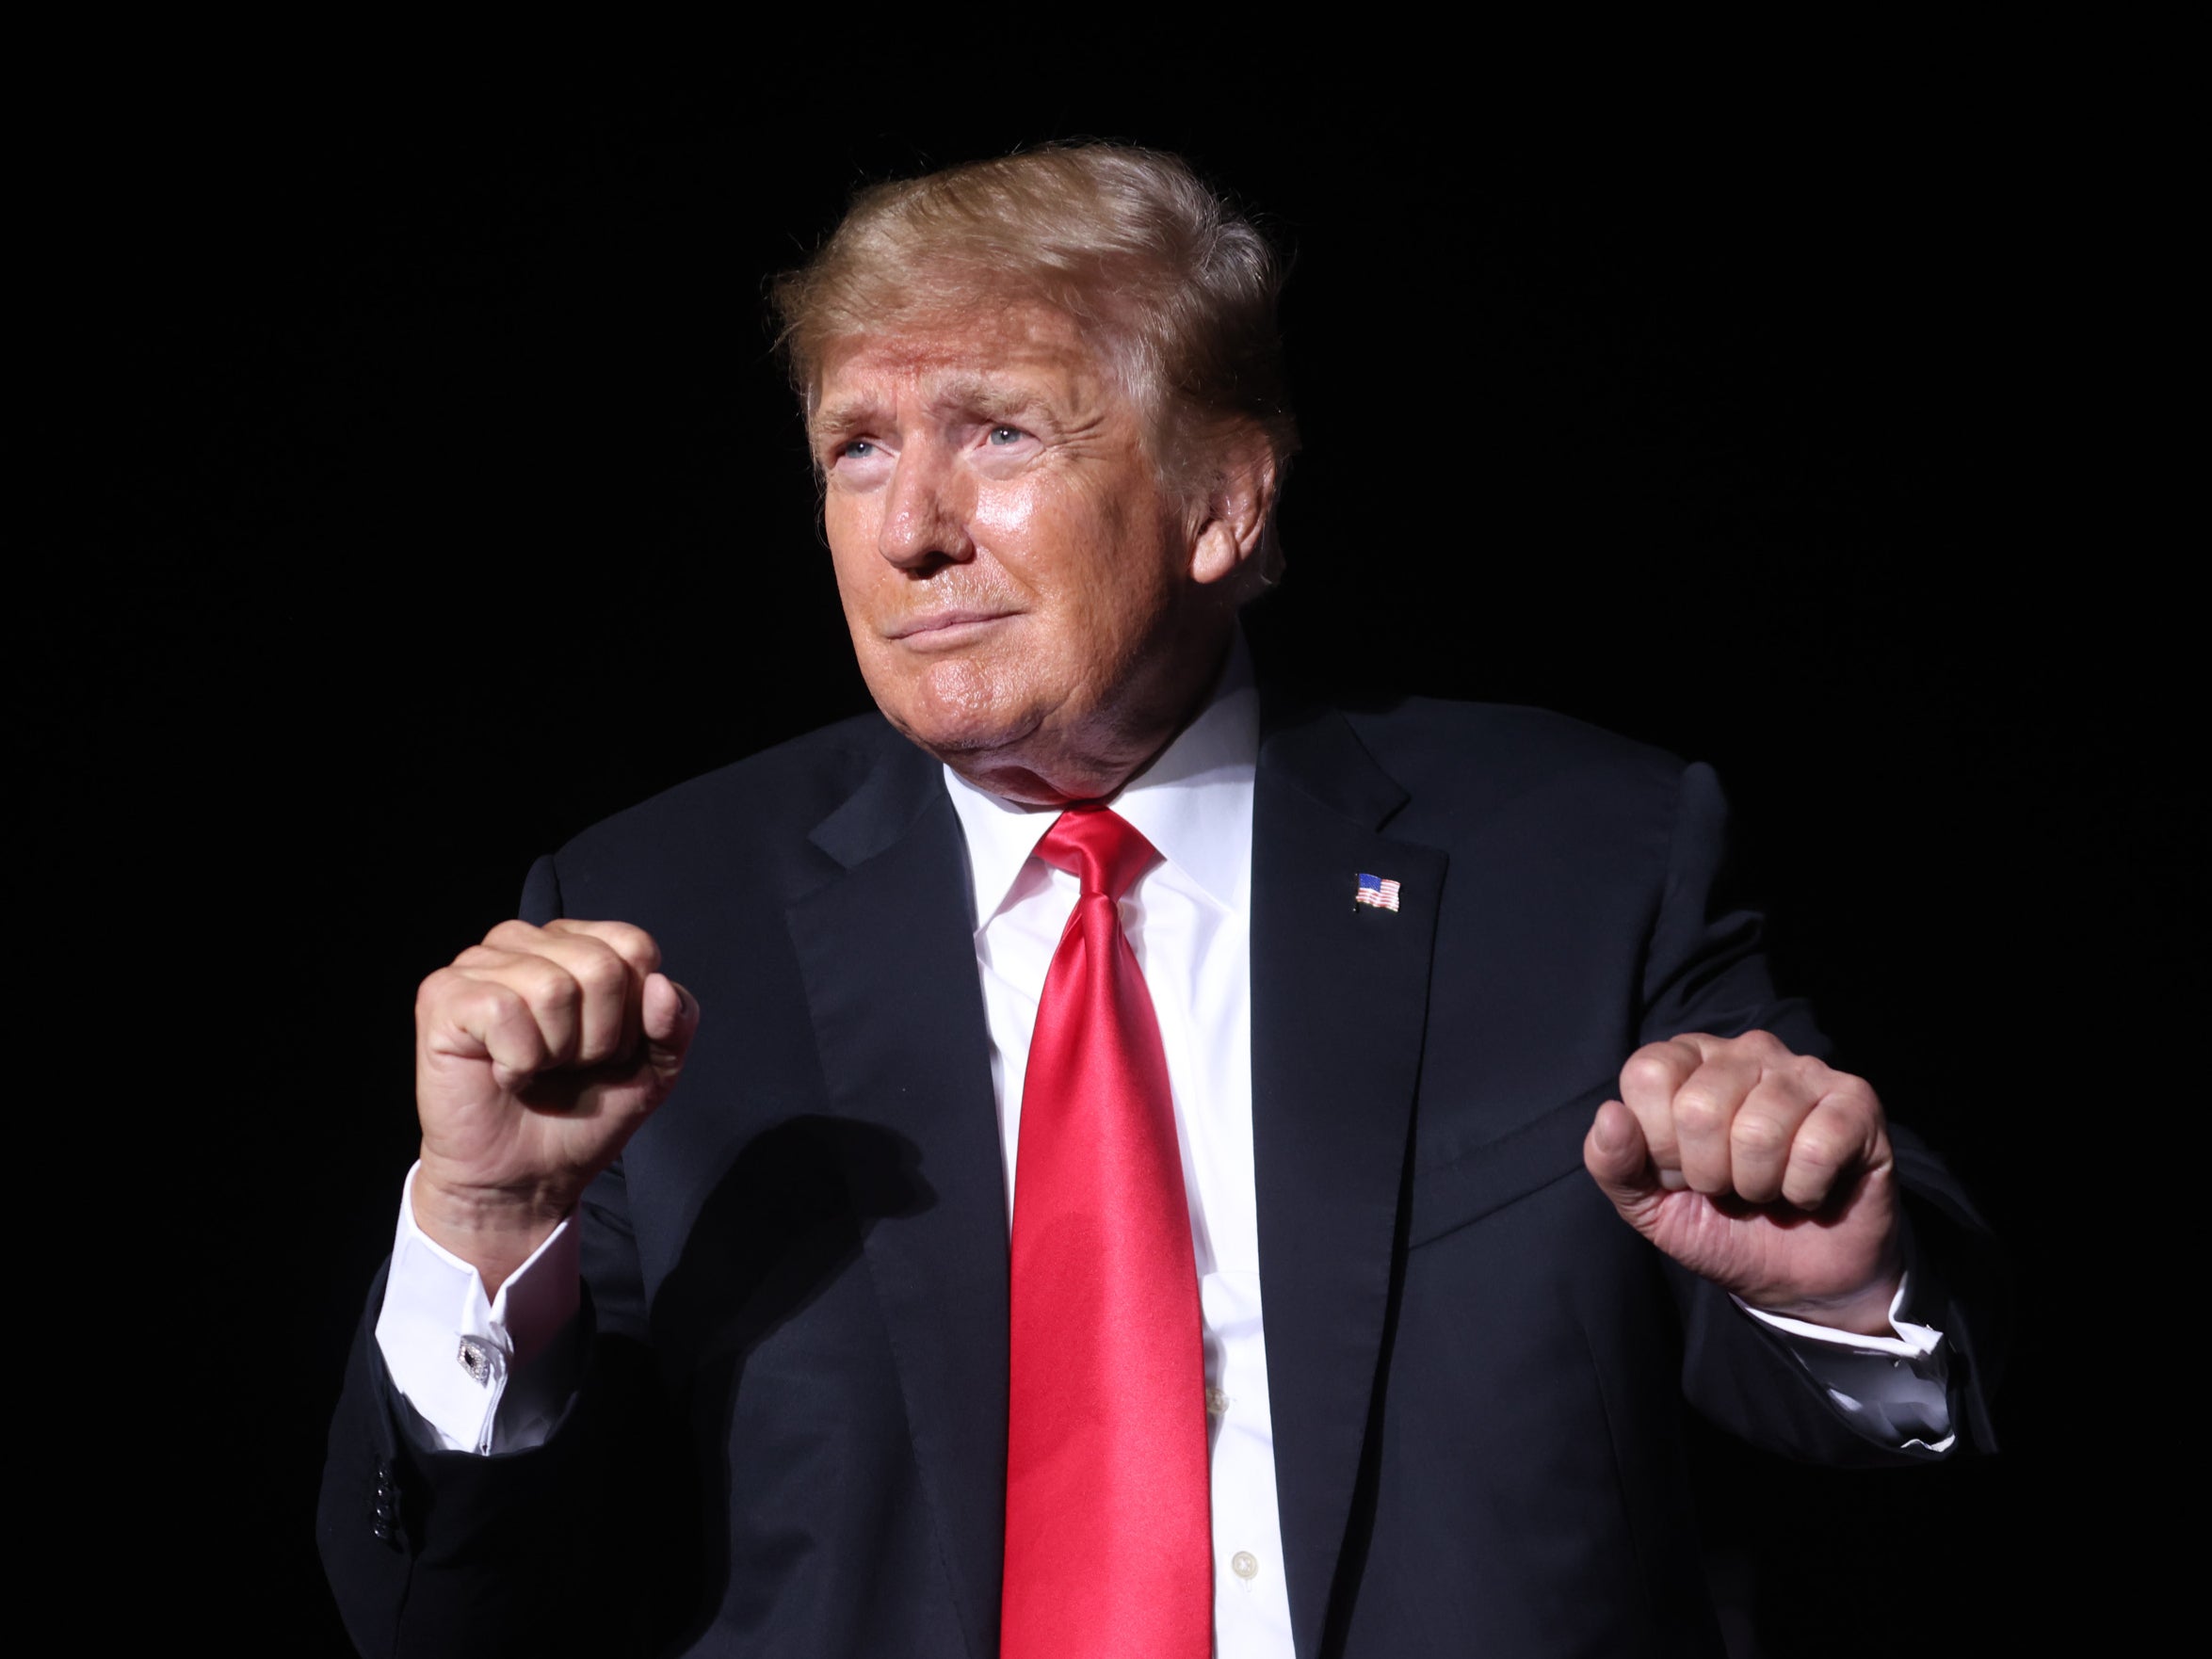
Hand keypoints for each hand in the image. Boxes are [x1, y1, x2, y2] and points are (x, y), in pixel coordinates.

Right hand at [412, 919, 698, 1289]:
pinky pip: (504, 1011)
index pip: (634, 946)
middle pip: (600, 966)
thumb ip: (675, 1023)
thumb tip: (660, 984)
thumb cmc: (582, 1115)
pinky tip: (504, 1074)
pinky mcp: (442, 996)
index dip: (636, 1014)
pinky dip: (517, 1061)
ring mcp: (477, 964)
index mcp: (574, 943)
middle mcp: (524, 941)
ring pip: (554, 987)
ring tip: (536, 1068)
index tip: (609, 1050)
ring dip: (556, 1051)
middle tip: (568, 1067)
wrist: (527, 1177)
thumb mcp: (654, 1068)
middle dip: (598, 1037)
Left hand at [1582, 1031, 1901, 1335]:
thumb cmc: (1720, 1226)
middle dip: (1709, 1172)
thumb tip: (1609, 1115)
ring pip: (1758, 1130)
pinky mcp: (1856, 1101)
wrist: (1799, 1280)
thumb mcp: (1649, 1205)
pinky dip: (1805, 1189)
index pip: (1647, 1074)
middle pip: (1699, 1107)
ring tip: (1769, 1188)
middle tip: (1730, 1186)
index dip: (1658, 1144)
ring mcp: (1804, 1070)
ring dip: (1758, 1185)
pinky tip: (1810, 1188)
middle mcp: (1744, 1051)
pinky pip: (1816, 1146)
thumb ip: (1613, 1163)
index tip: (1681, 1171)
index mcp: (1686, 1060)